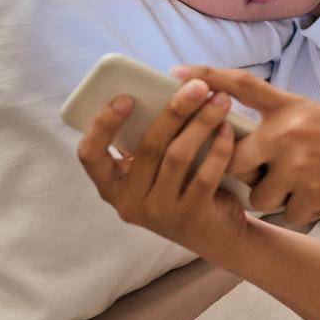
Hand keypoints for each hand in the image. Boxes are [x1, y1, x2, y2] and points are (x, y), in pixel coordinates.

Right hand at [77, 79, 249, 261]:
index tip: (126, 97)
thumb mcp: (155, 169)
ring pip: (177, 157)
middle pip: (148, 147)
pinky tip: (228, 129)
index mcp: (112, 185)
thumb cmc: (182, 186)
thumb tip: (164, 91)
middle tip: (197, 86)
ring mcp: (159, 213)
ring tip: (219, 100)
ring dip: (201, 123)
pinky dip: (218, 148)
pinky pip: (204, 176)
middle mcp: (129, 203)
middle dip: (175, 110)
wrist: (217, 234)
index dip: (103, 125)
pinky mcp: (189, 218)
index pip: (90, 155)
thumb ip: (149, 140)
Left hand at [173, 65, 319, 223]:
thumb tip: (235, 135)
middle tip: (263, 174)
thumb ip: (277, 121)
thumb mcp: (312, 115)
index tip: (174, 73)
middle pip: (233, 158)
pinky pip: (288, 215)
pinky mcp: (316, 193)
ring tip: (304, 185)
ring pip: (259, 195)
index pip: (240, 85)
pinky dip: (302, 213)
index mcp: (289, 107)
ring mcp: (302, 163)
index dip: (206, 77)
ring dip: (275, 199)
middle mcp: (290, 130)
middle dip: (241, 175)